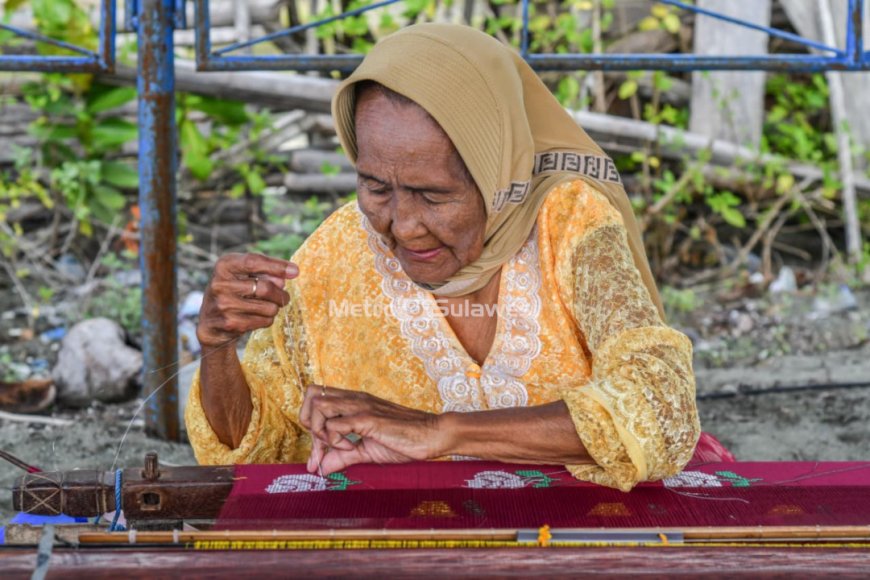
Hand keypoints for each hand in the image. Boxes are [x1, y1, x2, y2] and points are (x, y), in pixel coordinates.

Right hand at [197, 252, 298, 348]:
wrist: (211, 323)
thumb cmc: (233, 292)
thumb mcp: (243, 275)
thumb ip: (264, 271)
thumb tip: (287, 276)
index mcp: (224, 265)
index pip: (254, 262)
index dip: (277, 266)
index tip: (295, 271)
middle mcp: (220, 284)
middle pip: (265, 288)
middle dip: (280, 294)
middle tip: (284, 297)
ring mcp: (223, 305)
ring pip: (269, 307)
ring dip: (274, 308)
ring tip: (266, 307)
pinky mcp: (229, 324)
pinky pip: (264, 321)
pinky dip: (267, 319)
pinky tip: (256, 317)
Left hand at [299, 385, 444, 474]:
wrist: (433, 435)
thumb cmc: (404, 440)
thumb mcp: (366, 451)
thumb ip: (343, 457)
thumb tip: (321, 469)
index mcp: (353, 401)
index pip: (315, 399)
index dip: (310, 427)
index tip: (319, 455)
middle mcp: (354, 398)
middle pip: (310, 395)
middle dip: (308, 424)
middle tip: (324, 446)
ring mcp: (360, 406)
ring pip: (318, 406)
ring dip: (320, 430)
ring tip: (340, 445)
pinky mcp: (368, 418)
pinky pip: (336, 425)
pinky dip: (336, 441)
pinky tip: (353, 447)